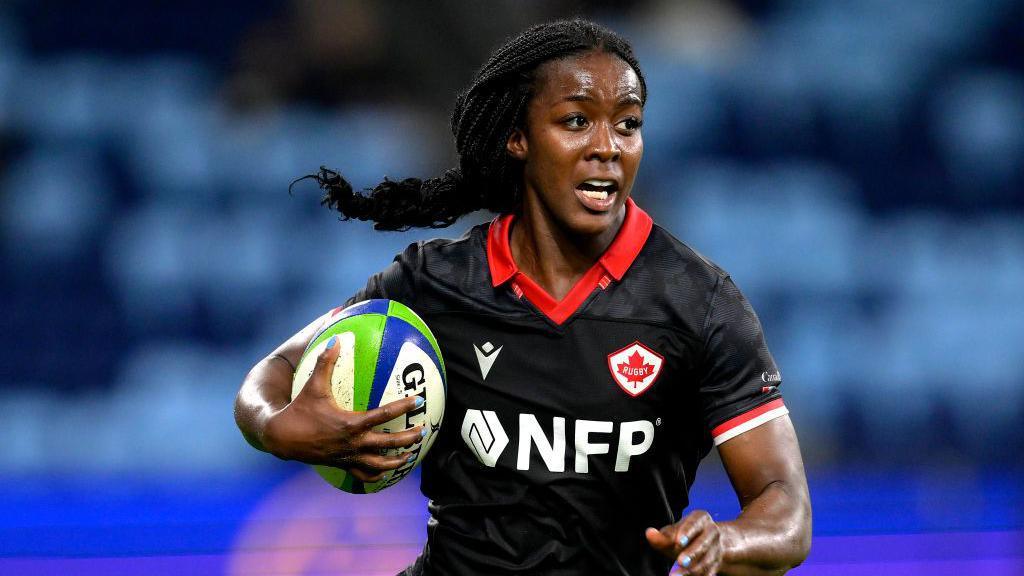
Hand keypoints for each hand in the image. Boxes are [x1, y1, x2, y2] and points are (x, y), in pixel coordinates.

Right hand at [262, 335, 423, 481]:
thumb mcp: (313, 385)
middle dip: (408, 438)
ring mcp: (349, 456)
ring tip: (410, 456)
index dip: (403, 407)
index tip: (418, 400)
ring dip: (397, 461)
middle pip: (389, 443)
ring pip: (379, 464)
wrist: (282, 438)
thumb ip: (325, 361)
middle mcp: (354, 442)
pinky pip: (363, 474)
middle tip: (423, 431)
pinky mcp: (342, 465)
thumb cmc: (300, 409)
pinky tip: (385, 473)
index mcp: (351, 423)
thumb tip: (335, 339)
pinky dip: (376, 475)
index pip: (384, 414)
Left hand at [646, 510, 722, 574]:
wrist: (708, 544)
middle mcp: (711, 532)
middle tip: (680, 562)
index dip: (687, 532)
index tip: (678, 542)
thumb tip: (649, 533)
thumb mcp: (674, 532)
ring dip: (691, 571)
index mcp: (701, 519)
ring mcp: (716, 550)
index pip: (694, 523)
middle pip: (703, 544)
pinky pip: (708, 573)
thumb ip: (662, 535)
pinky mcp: (717, 565)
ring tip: (675, 575)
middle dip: (692, 553)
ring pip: (706, 561)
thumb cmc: (685, 535)